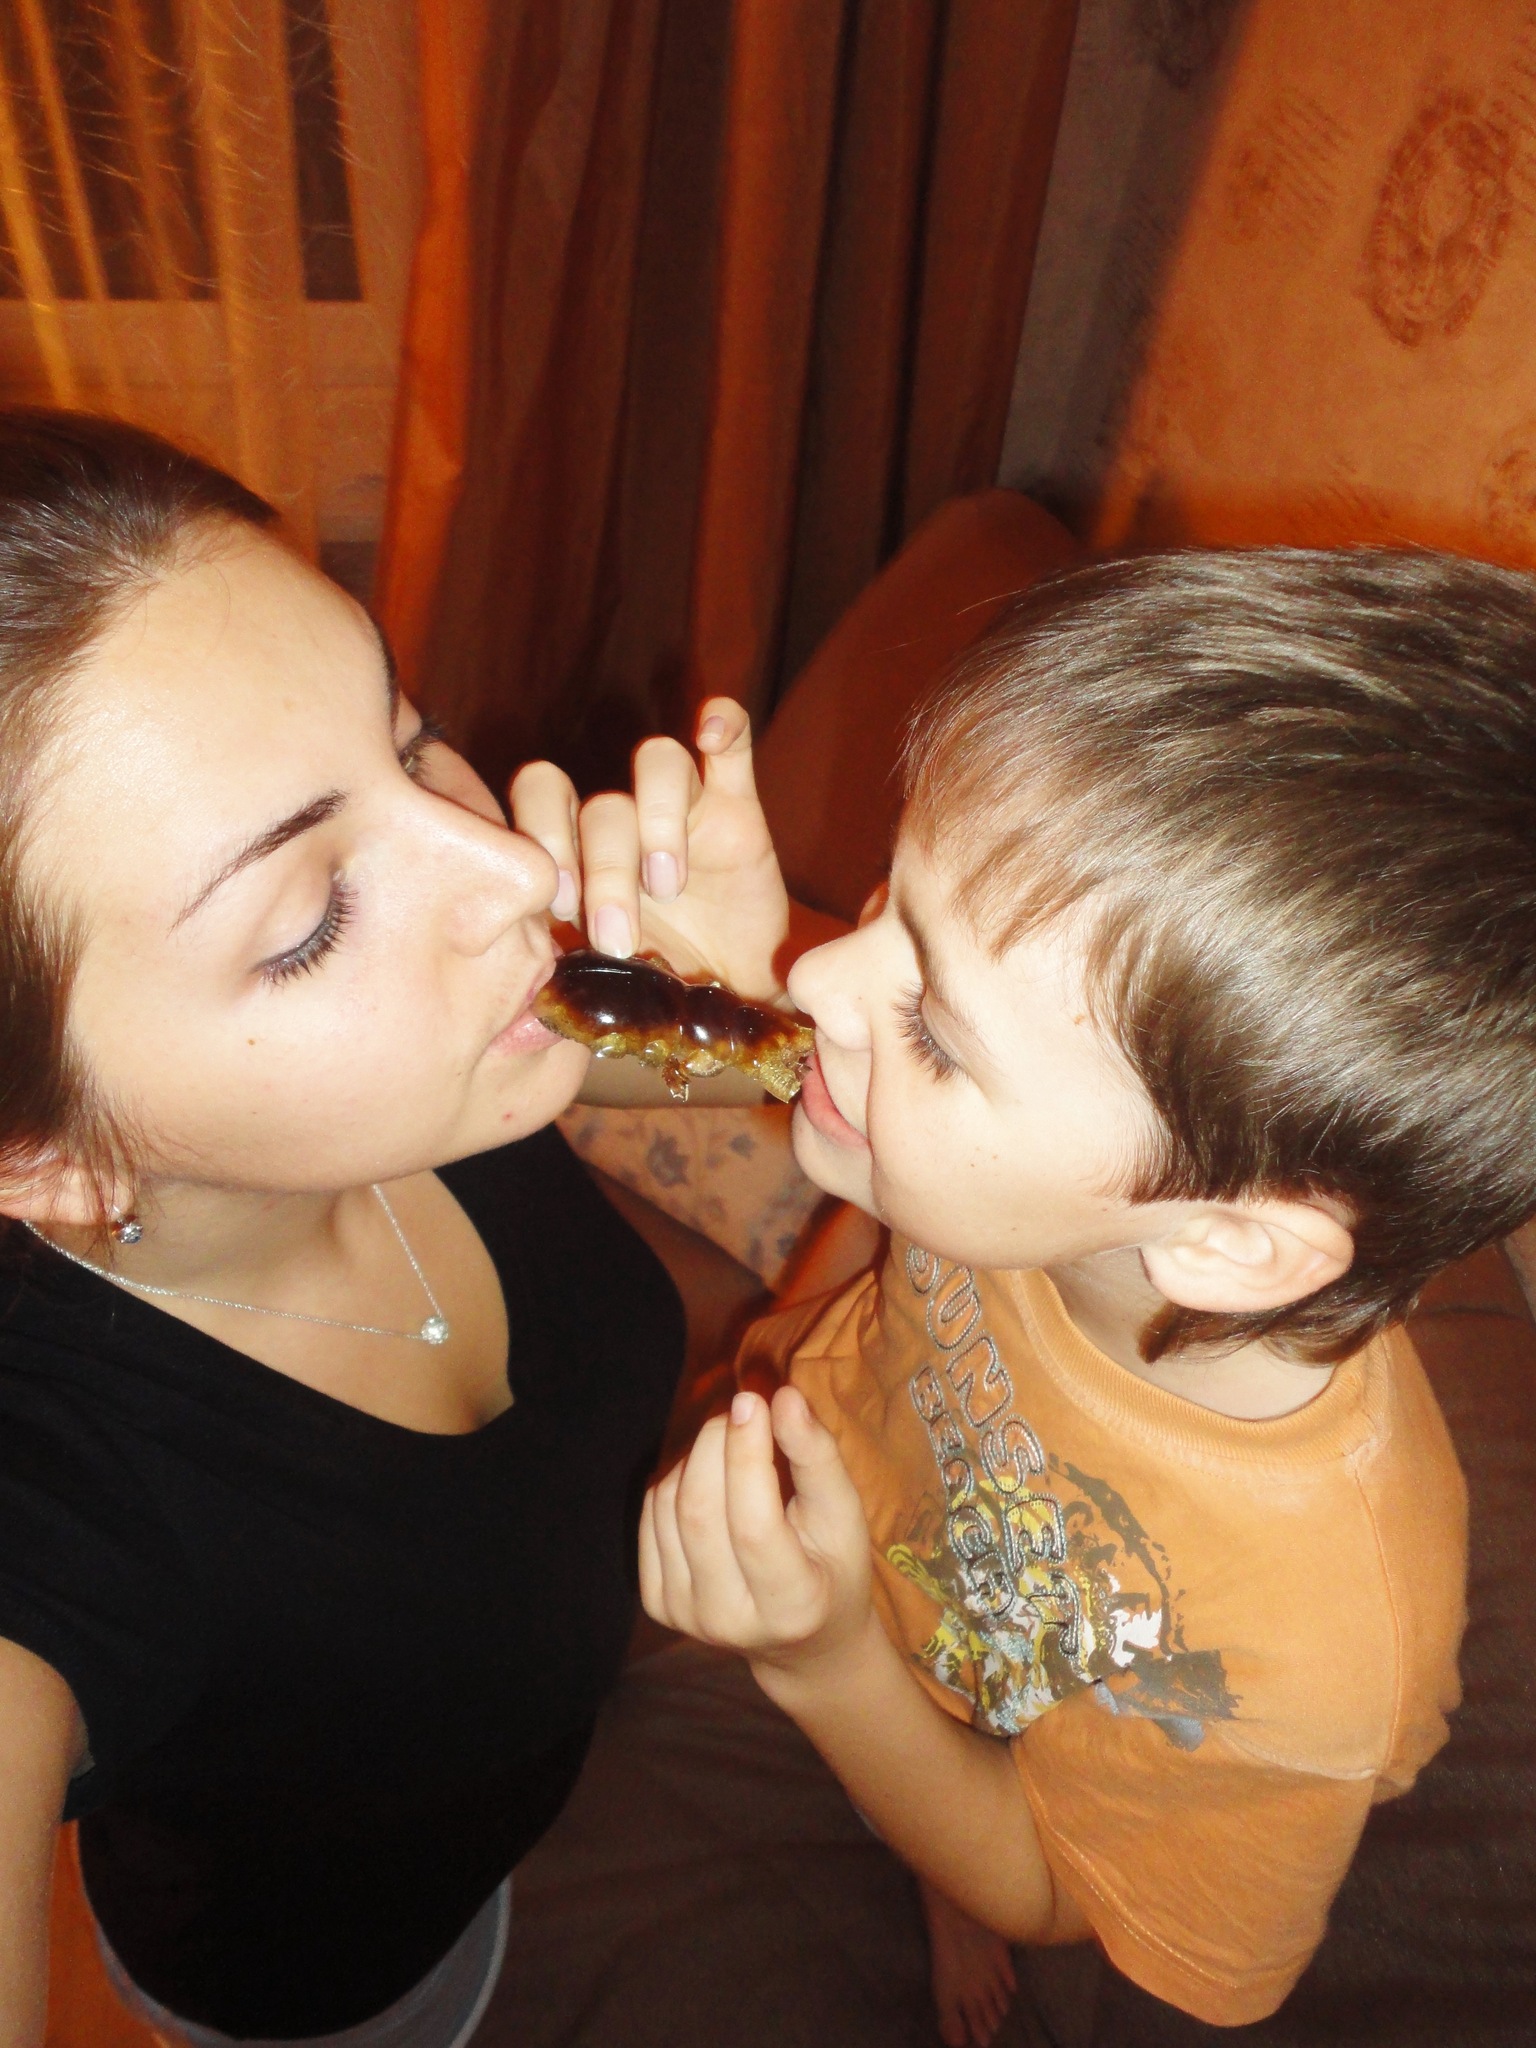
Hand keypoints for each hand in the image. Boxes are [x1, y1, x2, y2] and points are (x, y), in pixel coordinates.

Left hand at [508, 698, 789, 1001]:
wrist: (727, 1006)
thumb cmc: (650, 990)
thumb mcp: (596, 984)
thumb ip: (561, 968)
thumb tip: (527, 996)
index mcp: (577, 852)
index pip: (540, 797)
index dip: (544, 840)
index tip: (561, 911)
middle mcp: (622, 821)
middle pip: (599, 801)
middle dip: (603, 867)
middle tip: (617, 933)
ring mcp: (682, 807)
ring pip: (657, 765)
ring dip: (658, 826)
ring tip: (669, 890)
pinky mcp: (736, 808)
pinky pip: (733, 744)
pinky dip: (724, 724)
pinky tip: (713, 733)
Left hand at [639, 1385, 872, 1670]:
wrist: (802, 1641)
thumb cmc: (834, 1567)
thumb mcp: (845, 1515)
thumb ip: (817, 1457)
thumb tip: (784, 1398)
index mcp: (791, 1605)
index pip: (754, 1525)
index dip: (747, 1456)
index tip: (753, 1401)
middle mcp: (729, 1619)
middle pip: (701, 1512)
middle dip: (716, 1443)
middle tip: (742, 1411)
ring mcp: (685, 1615)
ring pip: (671, 1508)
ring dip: (698, 1457)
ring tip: (731, 1445)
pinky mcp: (657, 1604)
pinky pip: (652, 1517)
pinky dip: (677, 1480)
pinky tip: (708, 1477)